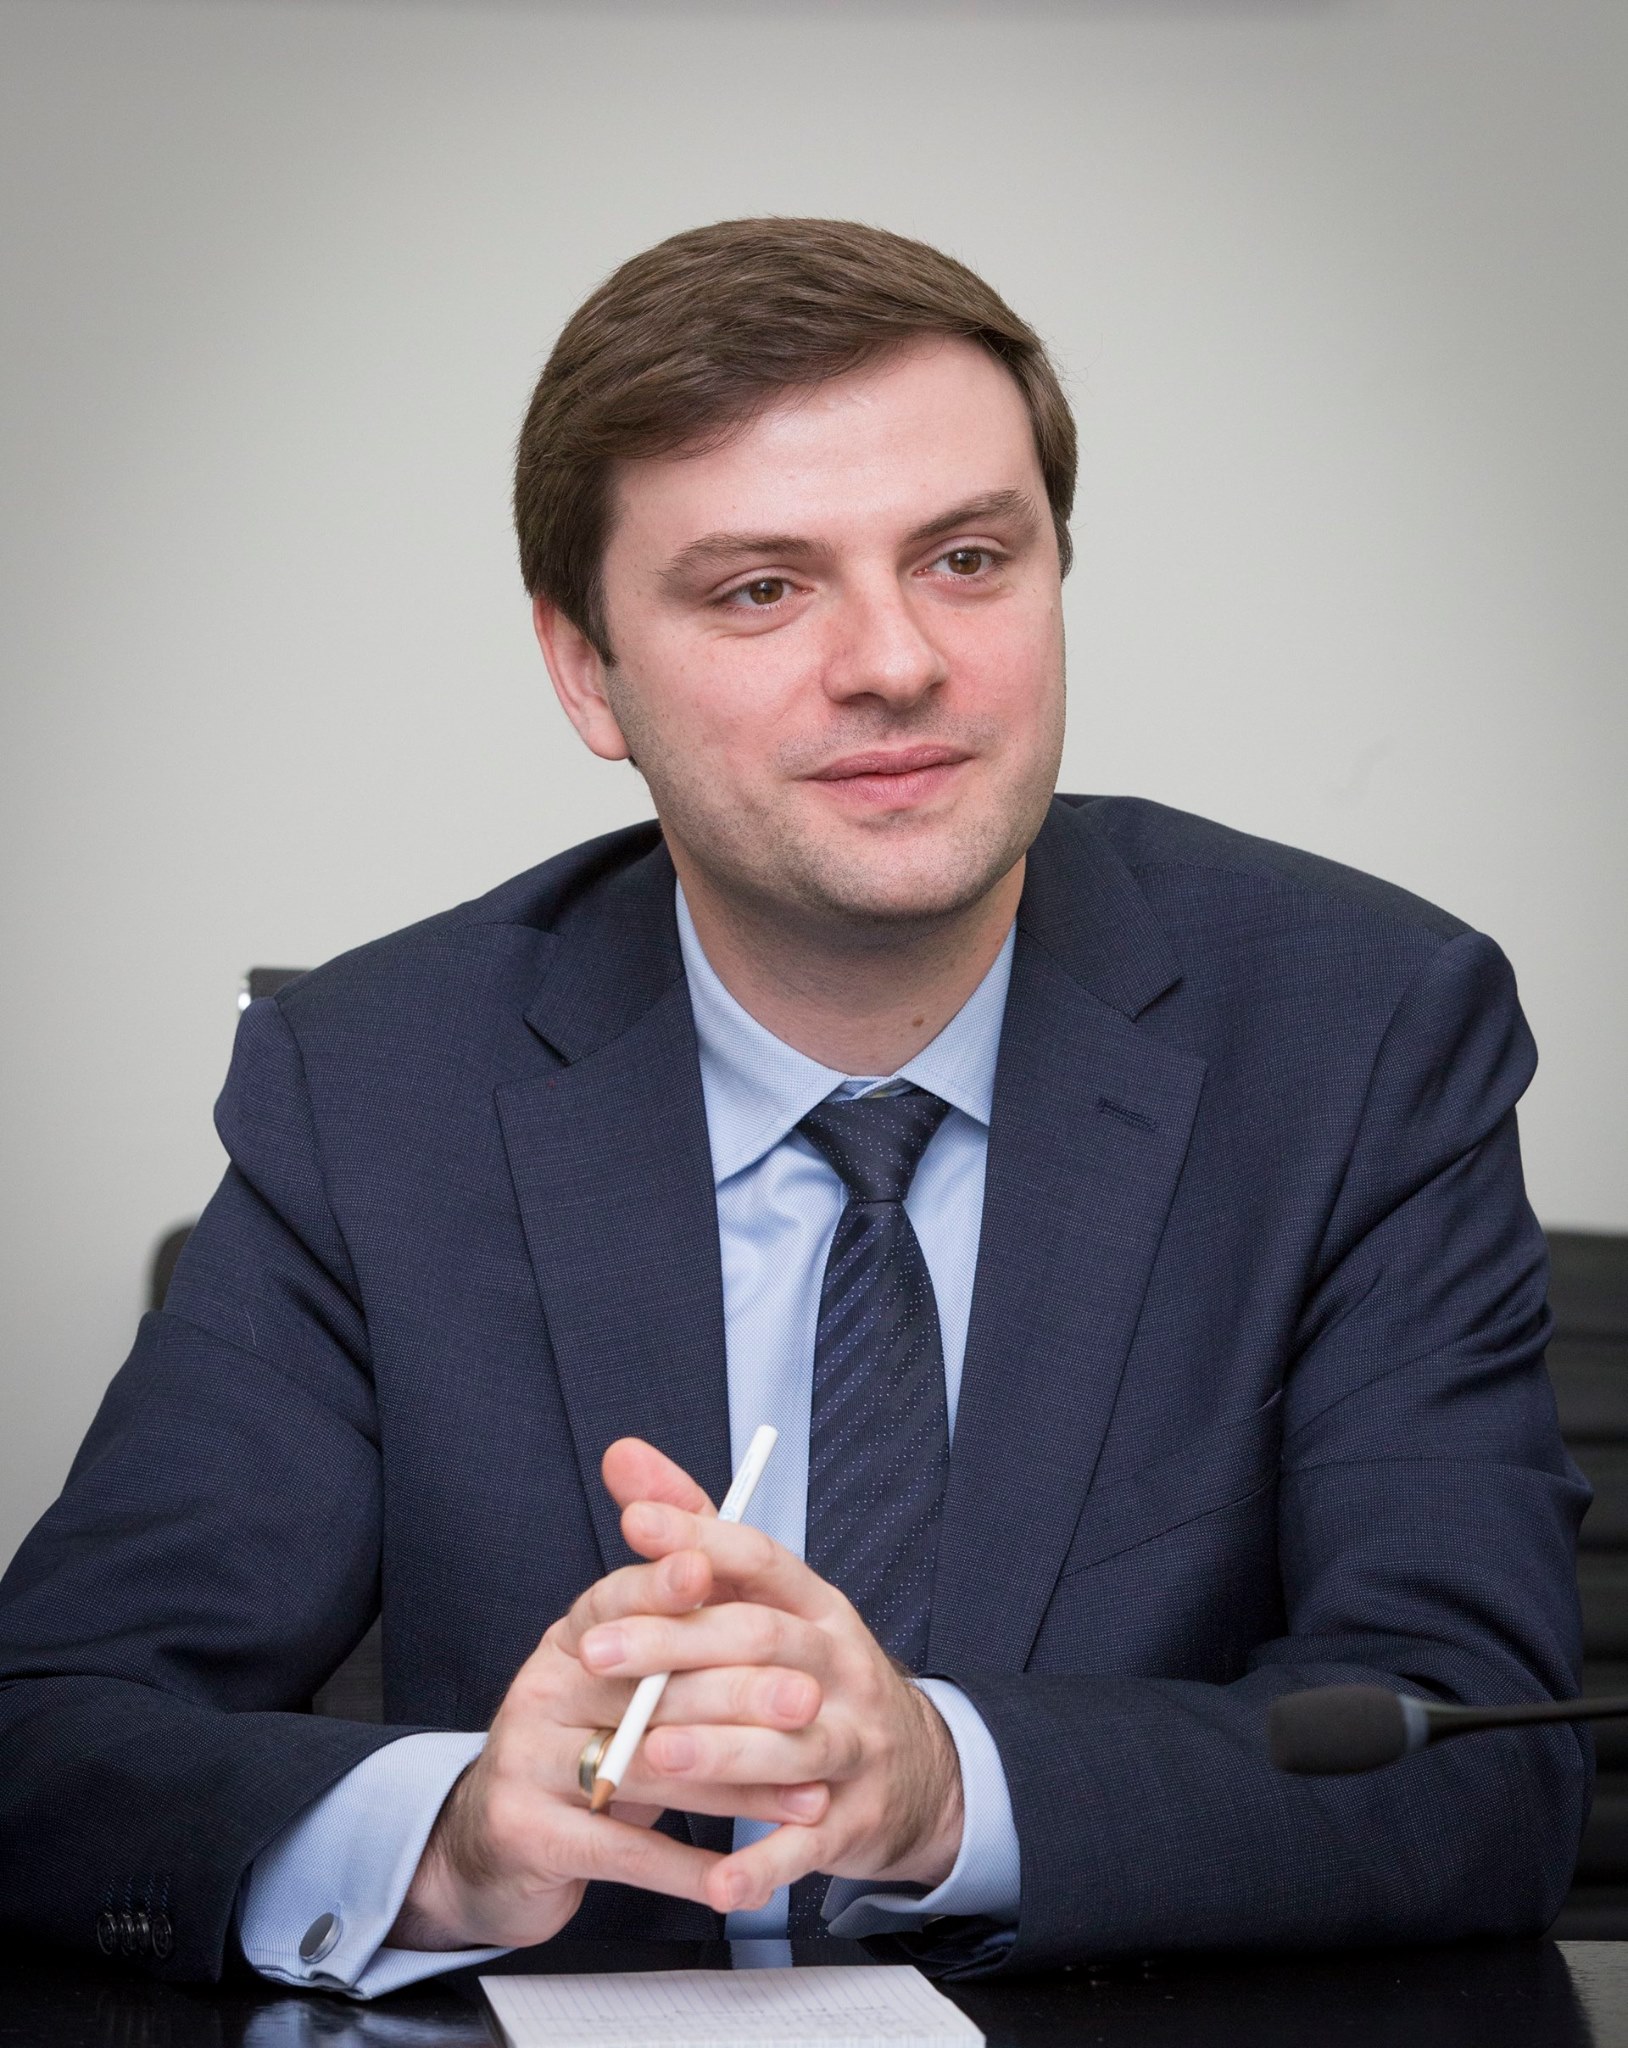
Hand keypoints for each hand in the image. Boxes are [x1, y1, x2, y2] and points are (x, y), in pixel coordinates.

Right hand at [390, 1442, 829, 1950]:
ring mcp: (524, 1762)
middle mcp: (539, 1689)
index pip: (613, 1599)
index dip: (658, 1584)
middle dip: (737, 1693)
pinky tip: (737, 1878)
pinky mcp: (526, 1835)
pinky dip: (685, 1867)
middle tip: (808, 1699)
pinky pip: (622, 1850)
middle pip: (644, 1686)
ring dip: (736, 1787)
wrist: (499, 1844)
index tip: (707, 1569)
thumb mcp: (620, 1674)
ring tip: (808, 1798)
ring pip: (645, 1768)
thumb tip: (706, 1541)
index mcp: (567, 1640)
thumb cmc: (585, 1742)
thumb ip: (669, 1612)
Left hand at [578, 1443, 964, 1920]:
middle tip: (594, 1652)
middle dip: (676, 1646)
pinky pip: (809, 1845)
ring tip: (649, 1754)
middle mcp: (842, 1665)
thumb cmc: (813, 1675)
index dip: (699, 1536)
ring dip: (718, 1750)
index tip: (633, 1525)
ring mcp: (855, 1743)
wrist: (916, 1771)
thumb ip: (693, 1532)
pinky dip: (765, 1866)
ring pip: (789, 1744)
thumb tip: (623, 1455)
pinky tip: (718, 1881)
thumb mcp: (768, 1601)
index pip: (760, 1557)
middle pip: (762, 1644)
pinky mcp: (854, 1818)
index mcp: (817, 1606)